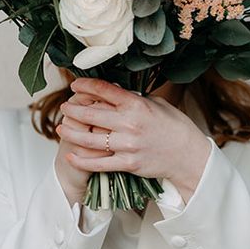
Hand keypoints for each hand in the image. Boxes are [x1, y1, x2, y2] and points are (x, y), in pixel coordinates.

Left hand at [58, 79, 212, 202]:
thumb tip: (114, 92)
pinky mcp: (127, 164)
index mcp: (137, 105)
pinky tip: (71, 154)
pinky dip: (81, 160)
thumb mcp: (156, 104)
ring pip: (89, 139)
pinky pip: (98, 163)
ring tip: (62, 127)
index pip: (104, 91)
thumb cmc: (174, 126)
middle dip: (73, 109)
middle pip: (90, 114)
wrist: (187, 154)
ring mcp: (128, 145)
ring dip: (71, 132)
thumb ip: (134, 99)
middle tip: (65, 107)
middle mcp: (130, 124)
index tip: (76, 85)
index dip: (86, 85)